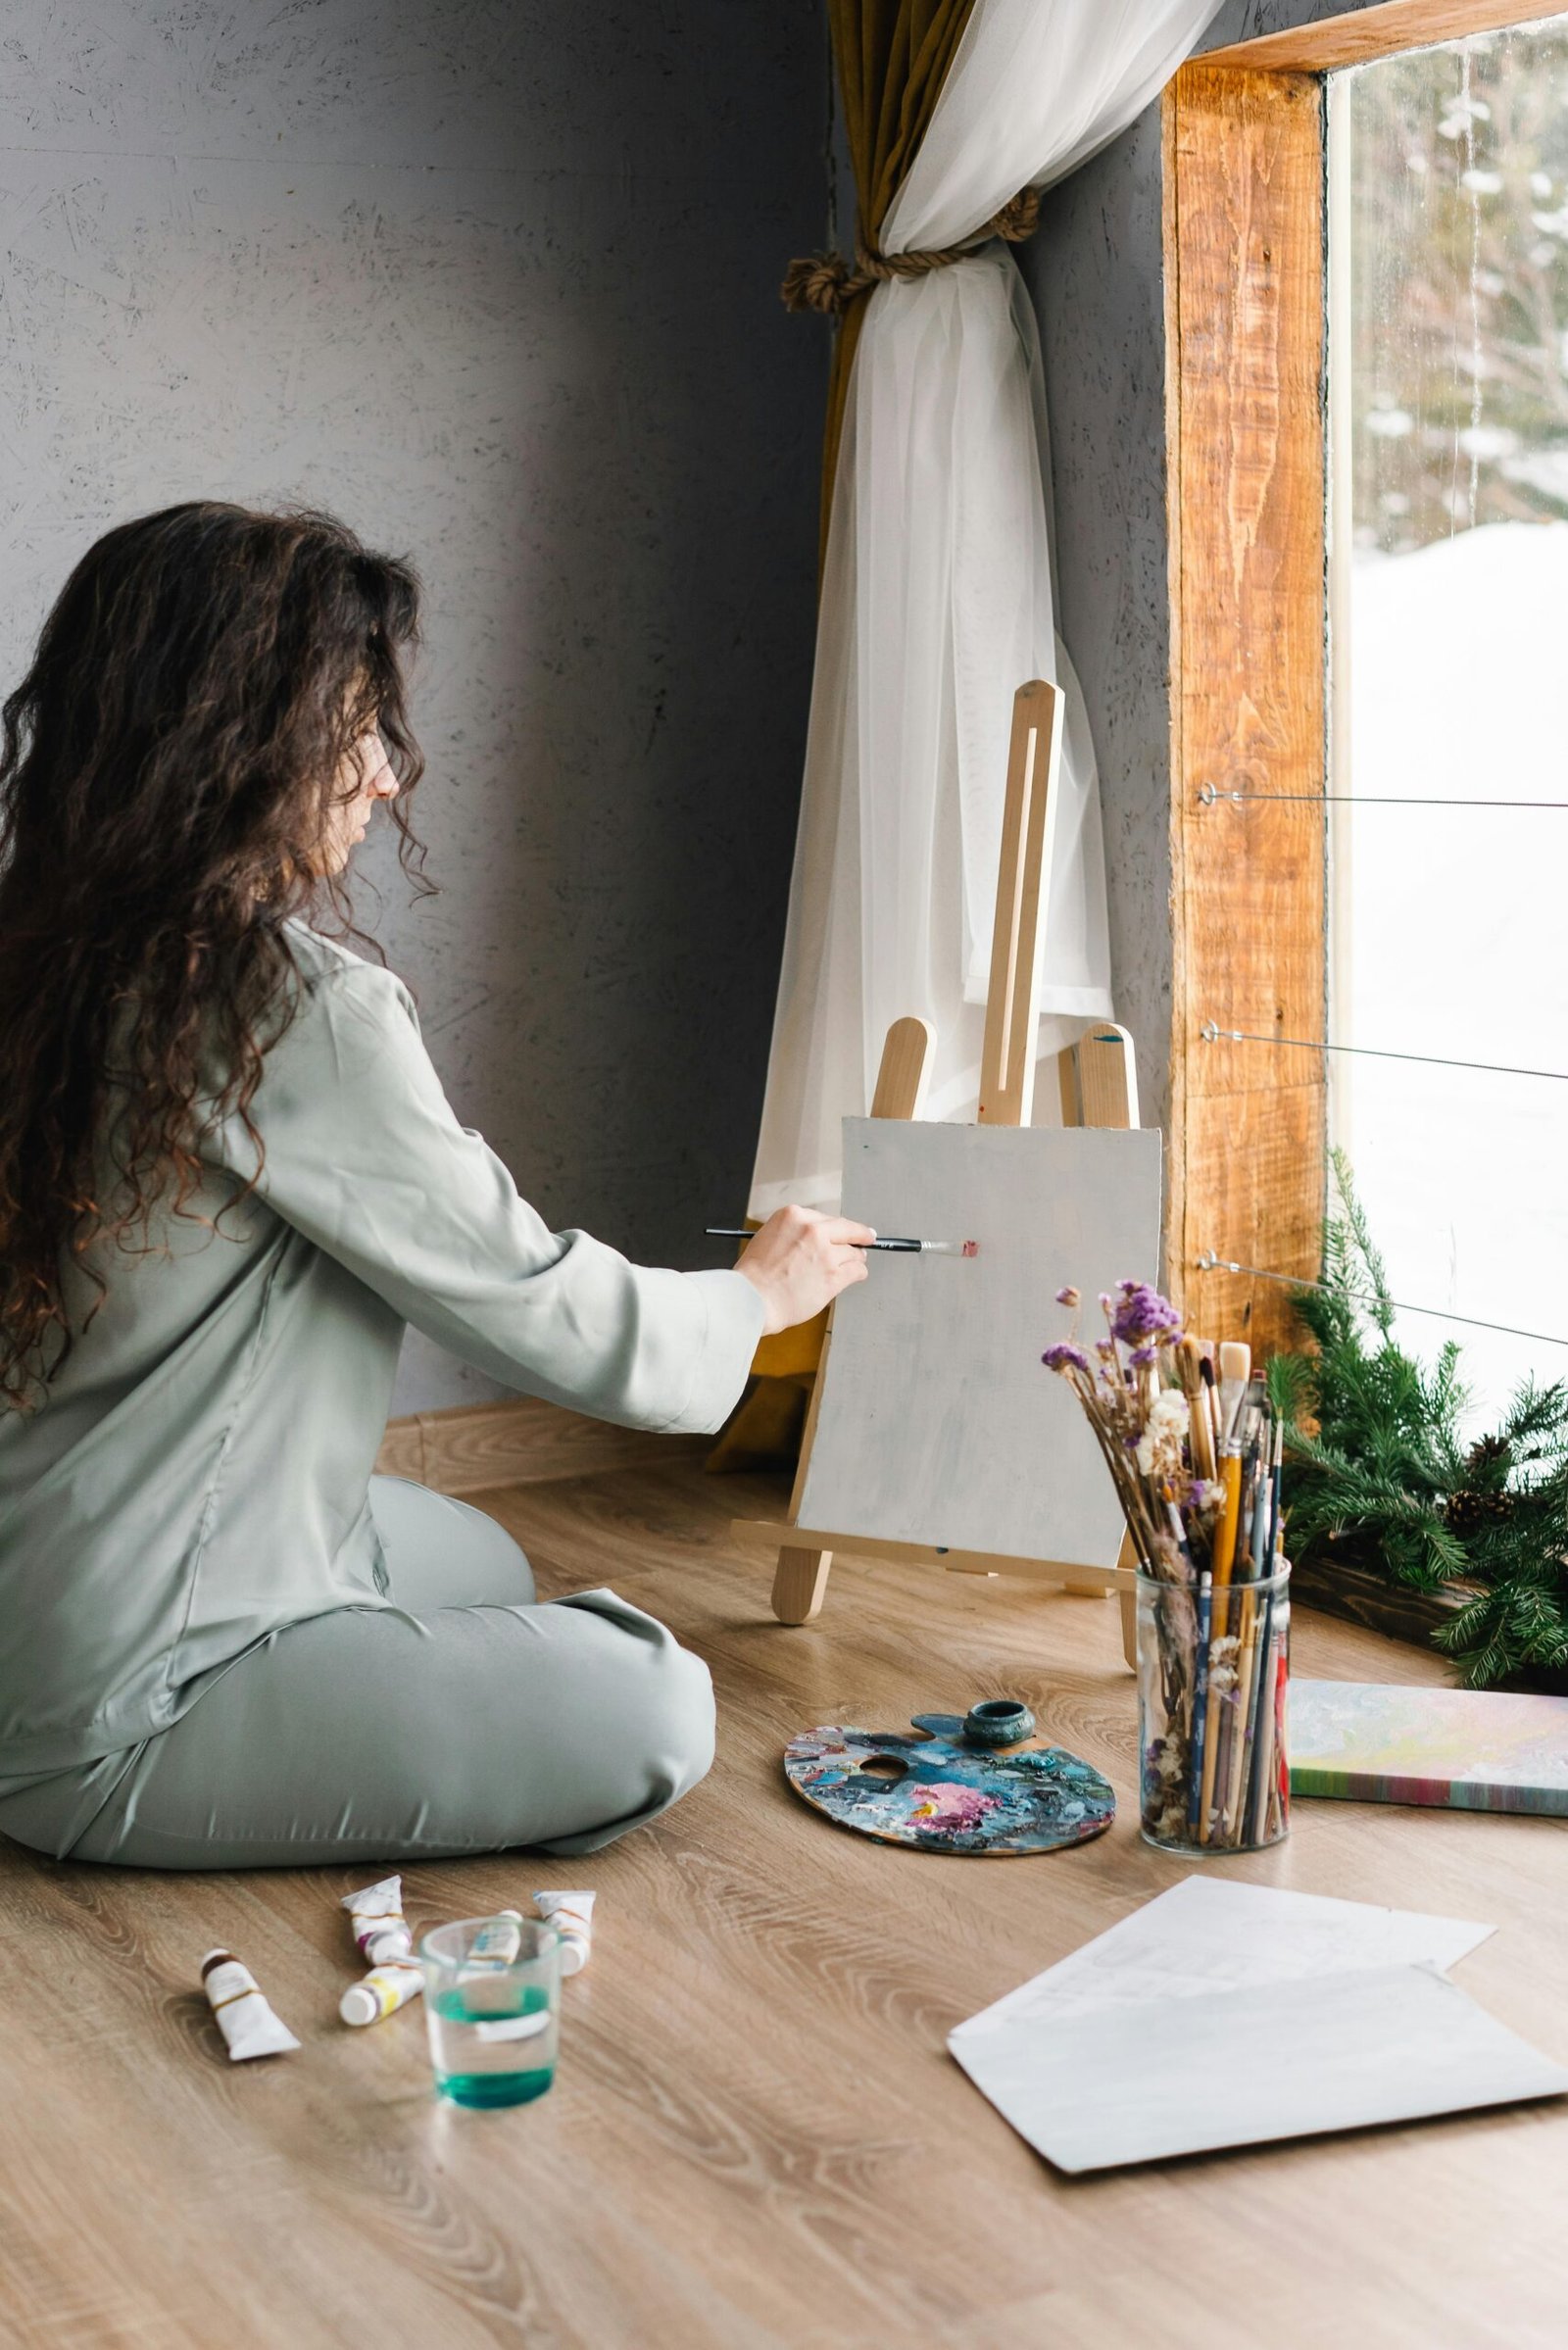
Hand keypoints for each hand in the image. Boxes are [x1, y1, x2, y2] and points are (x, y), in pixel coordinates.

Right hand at [732, 1206, 875, 1334]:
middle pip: (847, 1229)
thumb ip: (795, 1233)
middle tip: (868, 1237)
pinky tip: (856, 1275)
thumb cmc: (755, 1276)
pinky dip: (858, 1273)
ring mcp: (825, 1252)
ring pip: (854, 1251)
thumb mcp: (769, 1237)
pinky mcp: (834, 1275)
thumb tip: (818, 1237)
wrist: (752, 1299)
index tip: (844, 1230)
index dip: (835, 1228)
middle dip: (860, 1234)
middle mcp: (812, 1229)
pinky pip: (857, 1270)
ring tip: (854, 1265)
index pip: (825, 1218)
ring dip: (855, 1259)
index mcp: (793, 1216)